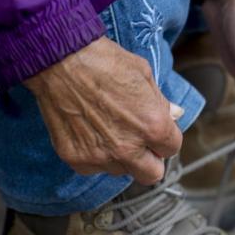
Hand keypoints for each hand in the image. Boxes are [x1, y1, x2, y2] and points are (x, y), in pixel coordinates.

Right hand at [24, 36, 182, 184]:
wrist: (59, 60)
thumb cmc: (103, 61)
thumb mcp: (143, 74)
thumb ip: (160, 102)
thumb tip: (175, 114)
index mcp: (152, 126)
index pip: (171, 149)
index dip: (164, 139)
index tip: (155, 131)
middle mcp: (128, 148)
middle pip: (151, 174)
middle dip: (150, 160)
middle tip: (139, 143)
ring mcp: (100, 156)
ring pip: (121, 170)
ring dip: (120, 157)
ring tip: (107, 129)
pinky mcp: (76, 158)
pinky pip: (93, 167)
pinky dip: (93, 154)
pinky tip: (88, 131)